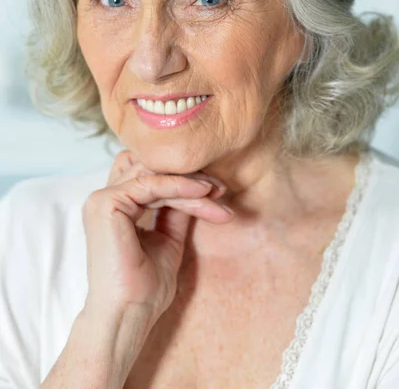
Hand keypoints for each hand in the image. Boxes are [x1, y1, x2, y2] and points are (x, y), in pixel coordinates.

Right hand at [81, 150, 232, 324]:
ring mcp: (102, 199)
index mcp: (115, 206)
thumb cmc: (145, 287)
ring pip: (156, 176)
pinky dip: (180, 187)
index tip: (217, 190)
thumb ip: (177, 211)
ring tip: (218, 194)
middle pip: (154, 170)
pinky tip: (204, 193)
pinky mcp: (106, 203)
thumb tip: (200, 185)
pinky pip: (151, 185)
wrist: (129, 315)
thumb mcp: (170, 239)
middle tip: (221, 189)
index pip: (152, 176)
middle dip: (190, 177)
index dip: (184, 178)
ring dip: (190, 184)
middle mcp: (105, 198)